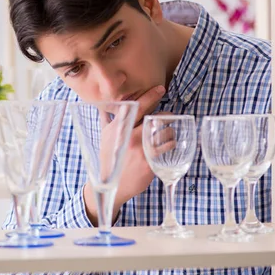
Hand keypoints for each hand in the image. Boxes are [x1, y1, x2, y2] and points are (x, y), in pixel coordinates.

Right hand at [83, 85, 168, 225]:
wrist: (110, 185)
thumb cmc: (109, 158)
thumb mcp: (105, 137)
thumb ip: (107, 119)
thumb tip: (103, 104)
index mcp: (118, 127)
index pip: (137, 106)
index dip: (150, 96)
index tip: (161, 88)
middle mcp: (129, 136)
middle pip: (156, 117)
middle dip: (167, 115)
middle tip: (170, 116)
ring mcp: (140, 149)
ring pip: (165, 131)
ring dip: (170, 130)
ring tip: (168, 133)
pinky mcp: (149, 162)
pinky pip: (167, 147)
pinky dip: (171, 143)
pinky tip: (169, 144)